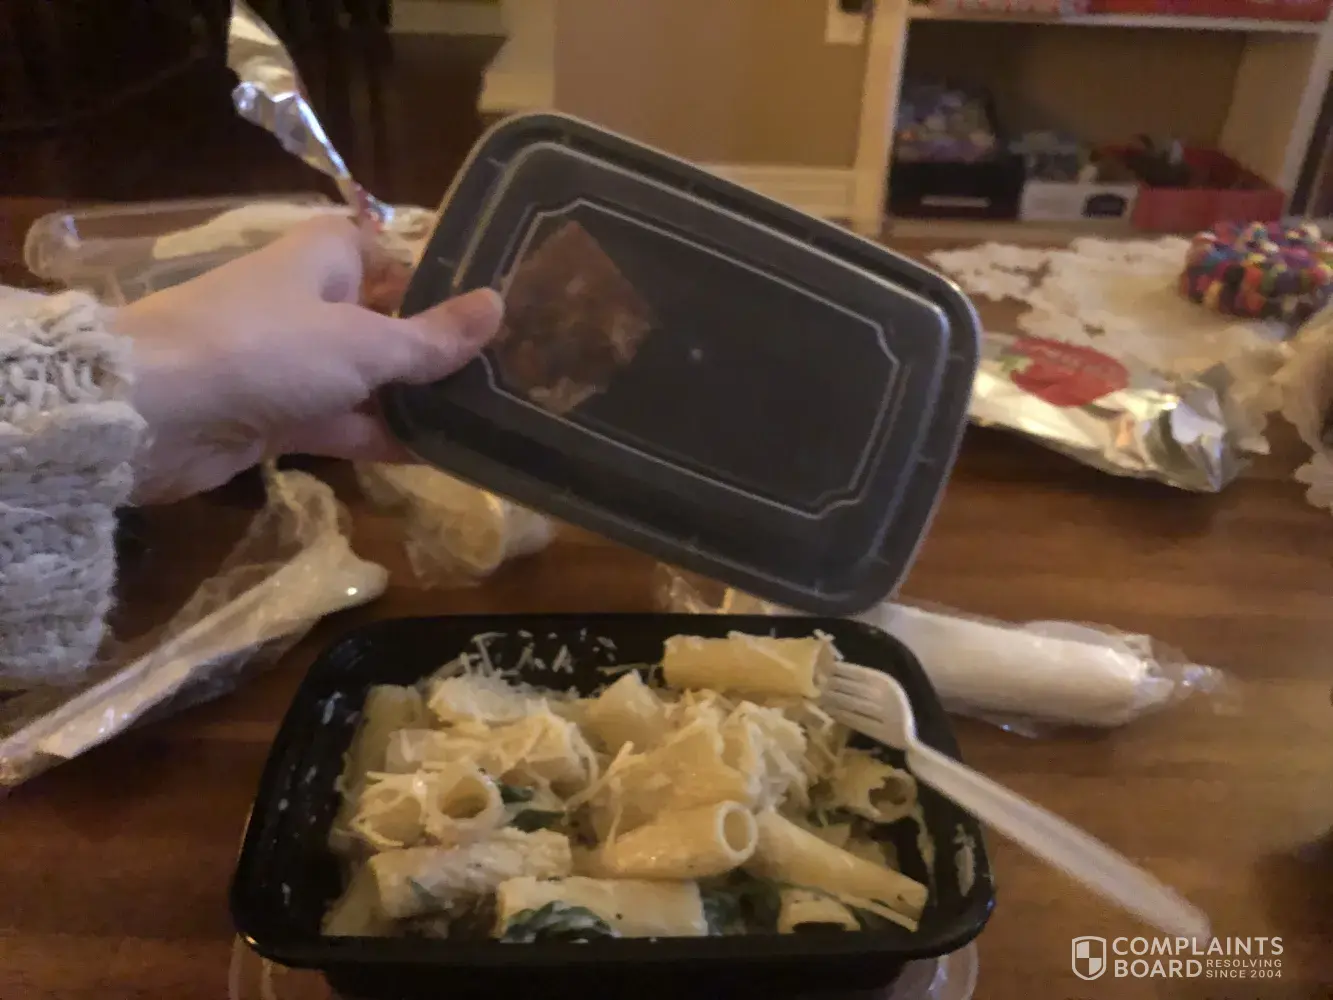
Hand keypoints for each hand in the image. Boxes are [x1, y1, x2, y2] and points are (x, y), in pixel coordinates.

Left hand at [117, 216, 502, 503]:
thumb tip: (499, 305)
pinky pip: (347, 423)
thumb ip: (432, 337)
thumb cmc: (266, 350)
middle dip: (441, 350)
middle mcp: (312, 302)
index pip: (396, 256)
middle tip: (514, 376)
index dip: (443, 280)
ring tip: (492, 421)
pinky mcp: (280, 416)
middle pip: (390, 321)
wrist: (153, 413)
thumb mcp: (365, 342)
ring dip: (418, 400)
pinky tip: (442, 456)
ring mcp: (295, 363)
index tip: (500, 312)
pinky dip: (385, 437)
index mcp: (327, 257)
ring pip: (371, 378)